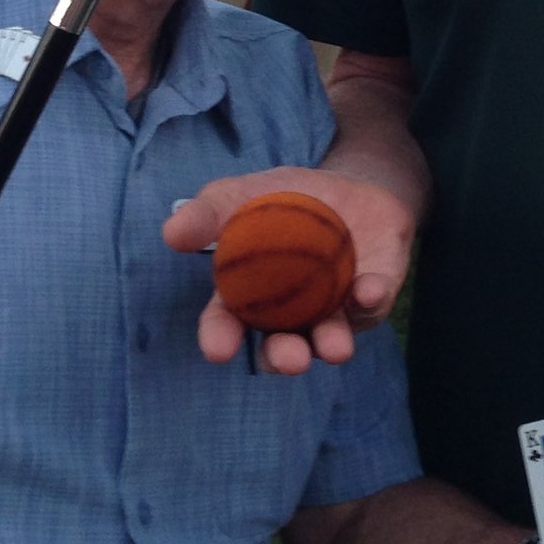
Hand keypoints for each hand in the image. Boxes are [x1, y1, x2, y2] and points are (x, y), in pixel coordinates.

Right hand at [163, 165, 415, 373]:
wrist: (348, 184)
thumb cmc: (283, 200)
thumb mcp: (240, 196)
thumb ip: (207, 214)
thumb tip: (171, 232)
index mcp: (251, 297)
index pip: (229, 323)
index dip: (221, 338)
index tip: (218, 350)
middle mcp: (292, 315)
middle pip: (283, 346)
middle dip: (284, 357)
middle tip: (289, 359)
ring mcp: (334, 309)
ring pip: (330, 337)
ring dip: (331, 344)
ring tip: (334, 348)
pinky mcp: (372, 293)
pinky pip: (372, 302)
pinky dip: (371, 298)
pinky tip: (367, 289)